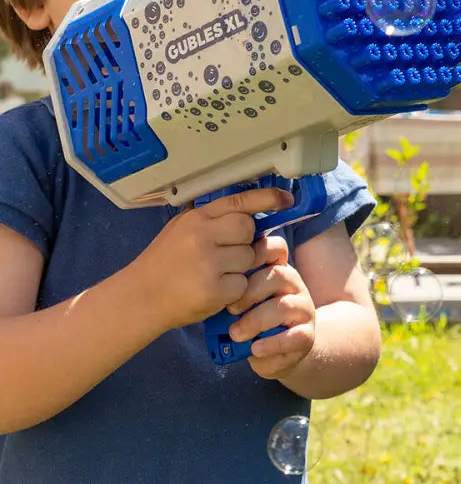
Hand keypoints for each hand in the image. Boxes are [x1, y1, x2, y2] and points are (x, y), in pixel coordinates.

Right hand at [128, 187, 293, 333]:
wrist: (139, 298)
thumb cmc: (163, 263)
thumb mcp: (181, 228)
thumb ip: (211, 219)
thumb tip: (248, 210)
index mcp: (196, 218)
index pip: (239, 201)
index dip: (267, 198)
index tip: (285, 199)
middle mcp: (202, 236)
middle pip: (249, 230)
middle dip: (245, 242)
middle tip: (226, 254)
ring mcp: (208, 263)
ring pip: (249, 258)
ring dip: (240, 268)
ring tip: (216, 274)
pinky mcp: (213, 290)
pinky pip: (243, 285)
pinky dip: (234, 291)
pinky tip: (214, 291)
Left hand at [226, 235, 316, 380]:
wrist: (280, 352)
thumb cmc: (254, 322)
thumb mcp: (243, 303)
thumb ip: (235, 292)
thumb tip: (212, 288)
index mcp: (278, 270)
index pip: (276, 248)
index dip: (256, 254)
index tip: (231, 271)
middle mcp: (294, 285)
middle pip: (278, 275)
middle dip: (249, 292)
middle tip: (230, 309)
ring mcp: (303, 309)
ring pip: (284, 306)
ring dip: (256, 320)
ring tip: (236, 334)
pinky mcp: (307, 335)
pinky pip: (293, 336)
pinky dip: (271, 343)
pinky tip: (255, 349)